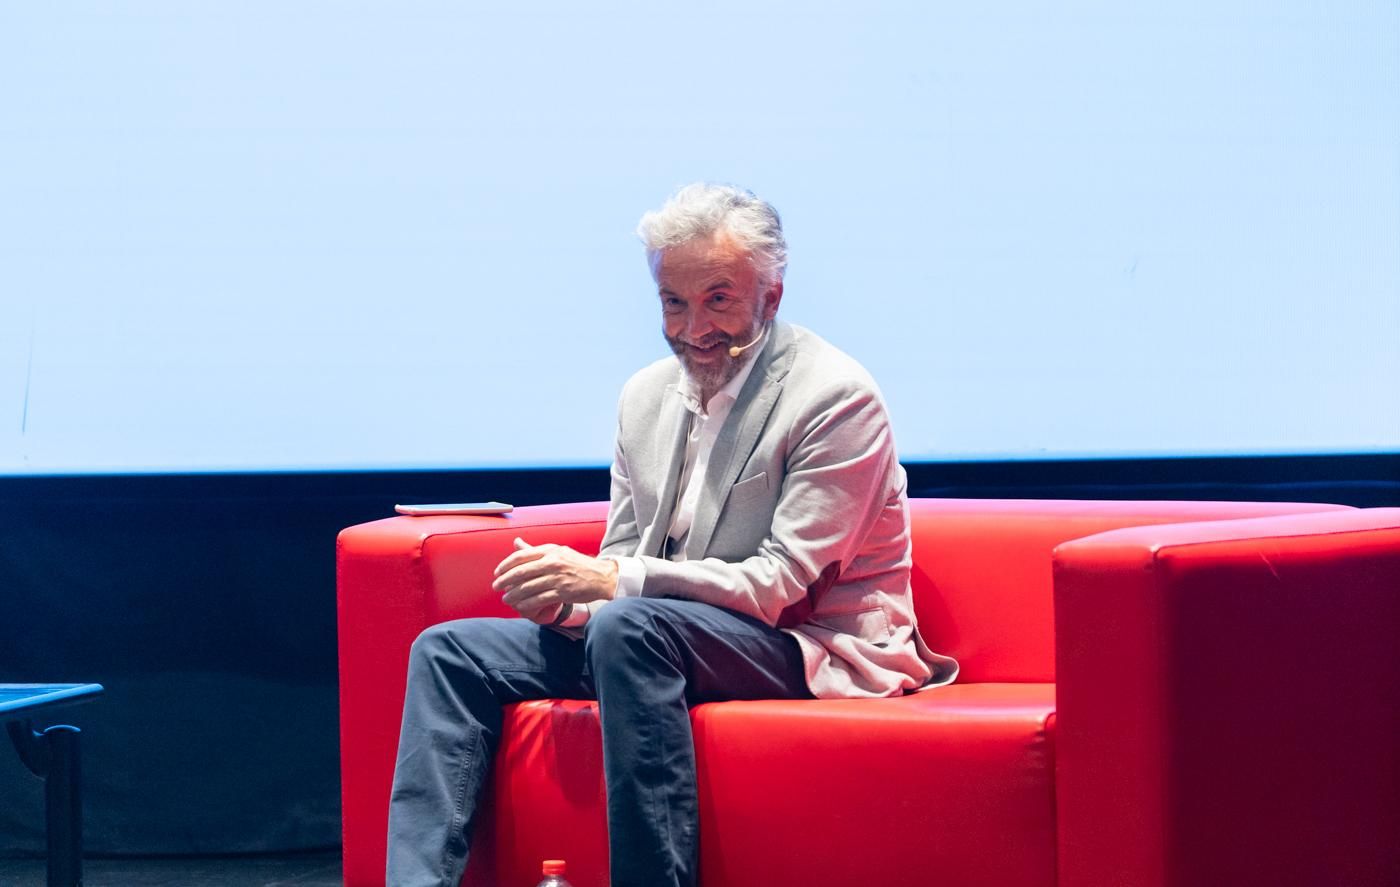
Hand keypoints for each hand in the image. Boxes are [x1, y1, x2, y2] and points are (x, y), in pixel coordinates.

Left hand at [492, 537, 618, 622]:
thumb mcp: (558, 552)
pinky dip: (527, 604)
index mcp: (550, 550)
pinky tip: (520, 607)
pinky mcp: (563, 592)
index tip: (497, 573)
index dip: (506, 565)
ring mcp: (558, 577)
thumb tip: (516, 542)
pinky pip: (539, 599)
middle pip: (521, 572)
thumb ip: (535, 550)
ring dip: (514, 595)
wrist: (601, 576)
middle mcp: (553, 562)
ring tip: (506, 599)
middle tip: (496, 587)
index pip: (521, 556)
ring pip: (528, 587)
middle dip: (505, 581)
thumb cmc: (578, 564)